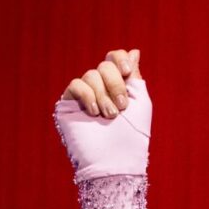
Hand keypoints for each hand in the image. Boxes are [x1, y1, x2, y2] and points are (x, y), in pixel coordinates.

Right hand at [54, 49, 151, 181]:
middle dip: (115, 84)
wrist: (115, 158)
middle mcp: (101, 88)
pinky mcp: (69, 105)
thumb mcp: (140, 102)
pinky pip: (75, 84)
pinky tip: (93, 112)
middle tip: (122, 107)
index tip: (128, 72)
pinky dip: (87, 95)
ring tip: (109, 116)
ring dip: (103, 95)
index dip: (119, 59)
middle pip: (104, 66)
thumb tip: (134, 50)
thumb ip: (135, 76)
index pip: (114, 59)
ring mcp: (84, 96)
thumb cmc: (133, 135)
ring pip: (90, 75)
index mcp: (119, 85)